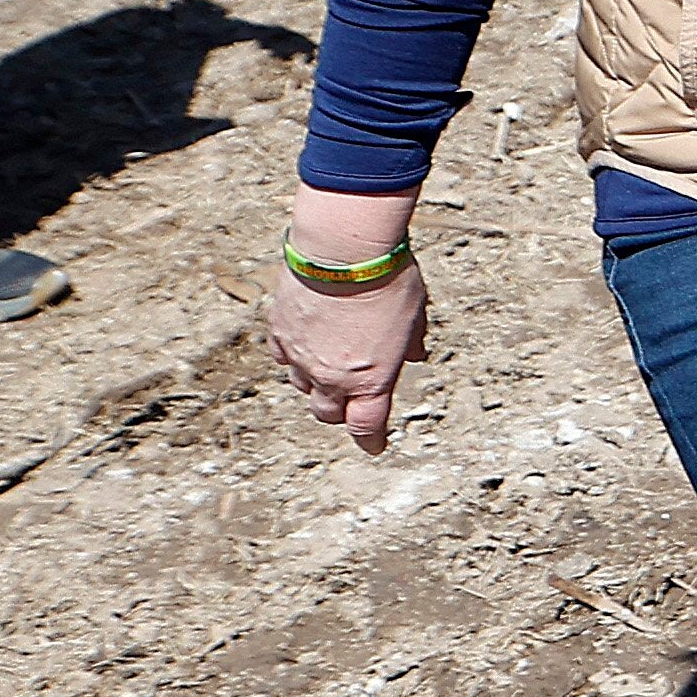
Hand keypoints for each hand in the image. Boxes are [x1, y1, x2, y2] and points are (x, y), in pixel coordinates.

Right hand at [266, 195, 428, 451]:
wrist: (341, 251)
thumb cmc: (388, 279)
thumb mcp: (415, 312)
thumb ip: (413, 341)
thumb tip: (416, 354)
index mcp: (371, 379)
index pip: (367, 427)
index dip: (371, 441)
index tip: (374, 446)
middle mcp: (332, 376)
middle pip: (328, 413)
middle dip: (340, 411)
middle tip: (349, 402)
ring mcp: (301, 357)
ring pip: (302, 386)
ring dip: (316, 383)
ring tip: (328, 366)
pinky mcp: (280, 332)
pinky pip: (285, 357)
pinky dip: (295, 356)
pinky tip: (305, 344)